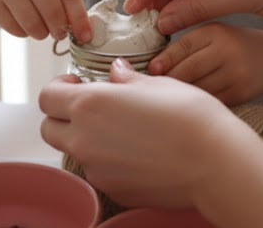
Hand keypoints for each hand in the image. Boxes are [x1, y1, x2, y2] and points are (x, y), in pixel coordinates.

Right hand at [0, 0, 91, 41]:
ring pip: (32, 23)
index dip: (79, 18)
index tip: (85, 36)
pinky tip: (24, 26)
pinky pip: (14, 28)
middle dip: (59, 29)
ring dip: (41, 34)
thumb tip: (81, 30)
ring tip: (41, 31)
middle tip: (60, 34)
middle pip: (52, 10)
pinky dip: (24, 33)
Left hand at [39, 58, 262, 209]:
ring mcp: (97, 169)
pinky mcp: (113, 190)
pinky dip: (107, 160)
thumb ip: (126, 79)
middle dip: (63, 115)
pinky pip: (98, 171)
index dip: (59, 87)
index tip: (78, 83)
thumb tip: (116, 72)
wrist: (215, 162)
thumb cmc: (190, 116)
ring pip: (74, 151)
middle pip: (50, 128)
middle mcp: (85, 139)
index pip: (47, 96)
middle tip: (91, 105)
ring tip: (120, 128)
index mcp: (90, 104)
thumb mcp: (157, 83)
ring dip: (85, 137)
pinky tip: (137, 151)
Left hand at [149, 23, 262, 105]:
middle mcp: (228, 51)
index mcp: (217, 32)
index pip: (184, 47)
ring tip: (167, 96)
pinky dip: (197, 104)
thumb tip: (151, 66)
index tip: (151, 70)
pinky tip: (189, 104)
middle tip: (153, 86)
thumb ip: (186, 45)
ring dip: (180, 94)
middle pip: (189, 70)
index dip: (164, 60)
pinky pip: (210, 102)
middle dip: (168, 80)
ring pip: (198, 89)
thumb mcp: (211, 35)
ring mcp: (236, 74)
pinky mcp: (241, 94)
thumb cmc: (230, 46)